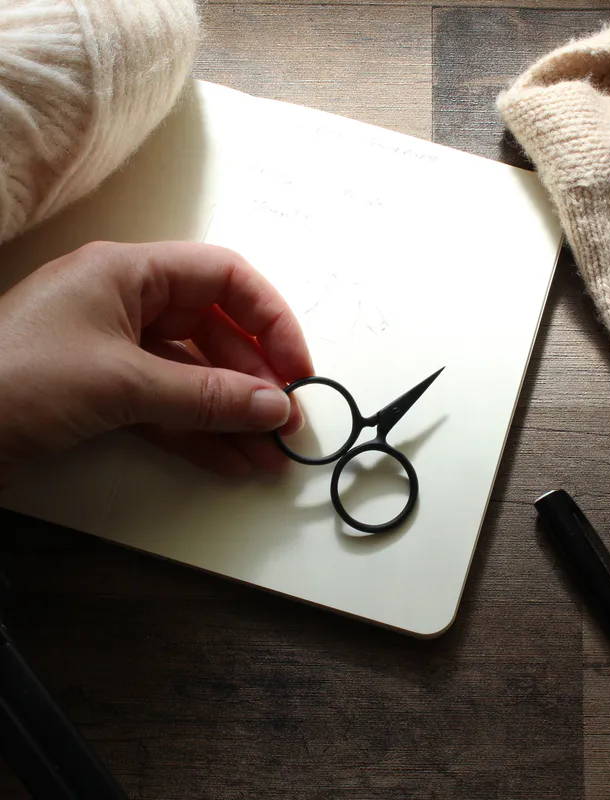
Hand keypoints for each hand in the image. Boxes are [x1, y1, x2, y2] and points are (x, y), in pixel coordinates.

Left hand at [0, 241, 312, 484]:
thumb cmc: (13, 381)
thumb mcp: (120, 383)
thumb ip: (205, 394)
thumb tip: (275, 406)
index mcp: (128, 273)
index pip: (224, 279)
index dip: (271, 319)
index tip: (298, 367)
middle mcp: (127, 305)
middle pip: (215, 332)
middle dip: (255, 379)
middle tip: (287, 424)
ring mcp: (115, 352)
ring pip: (194, 376)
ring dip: (233, 414)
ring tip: (269, 454)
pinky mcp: (102, 394)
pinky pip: (167, 409)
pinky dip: (199, 434)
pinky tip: (230, 462)